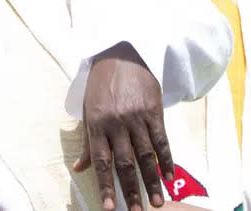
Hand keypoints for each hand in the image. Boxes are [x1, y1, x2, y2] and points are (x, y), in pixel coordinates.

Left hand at [74, 43, 172, 210]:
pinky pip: (162, 141)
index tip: (110, 207)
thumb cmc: (101, 84)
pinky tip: (170, 177)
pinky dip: (167, 160)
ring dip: (152, 181)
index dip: (106, 186)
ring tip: (157, 202)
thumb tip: (80, 168)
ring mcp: (136, 118)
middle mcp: (116, 123)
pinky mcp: (154, 112)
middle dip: (131, 190)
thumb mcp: (88, 109)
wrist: (122, 54)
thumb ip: (88, 142)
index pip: (101, 161)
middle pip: (125, 163)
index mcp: (96, 124)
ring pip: (146, 156)